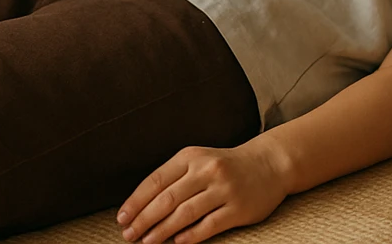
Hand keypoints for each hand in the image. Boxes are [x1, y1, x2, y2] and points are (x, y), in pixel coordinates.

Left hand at [116, 143, 288, 243]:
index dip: (136, 201)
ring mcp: (223, 190)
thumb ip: (174, 177)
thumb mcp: (198, 161)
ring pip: (185, 213)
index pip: (155, 180)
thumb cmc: (224, 166)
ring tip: (147, 242)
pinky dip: (191, 235)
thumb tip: (142, 204)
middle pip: (167, 198)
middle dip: (144, 219)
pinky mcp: (239, 208)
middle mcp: (206, 171)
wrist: (269, 164)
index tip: (122, 218)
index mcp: (190, 157)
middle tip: (129, 235)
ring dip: (162, 230)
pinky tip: (178, 243)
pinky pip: (210, 224)